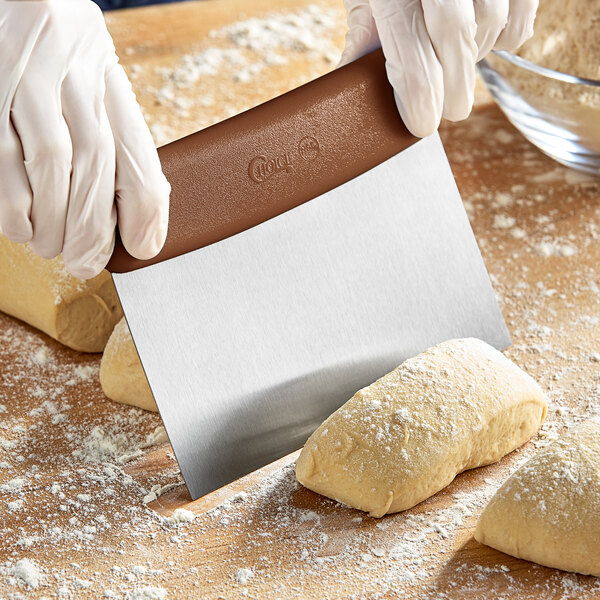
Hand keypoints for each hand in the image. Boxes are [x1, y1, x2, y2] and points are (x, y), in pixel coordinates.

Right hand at [0, 0, 169, 278]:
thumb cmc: (55, 56)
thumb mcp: (94, 84)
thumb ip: (113, 137)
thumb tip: (132, 214)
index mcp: (107, 75)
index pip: (138, 150)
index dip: (145, 209)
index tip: (144, 247)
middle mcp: (72, 72)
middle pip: (95, 163)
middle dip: (93, 226)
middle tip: (87, 263)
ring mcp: (25, 77)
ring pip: (51, 162)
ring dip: (54, 219)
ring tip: (52, 247)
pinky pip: (2, 155)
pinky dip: (14, 201)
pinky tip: (21, 225)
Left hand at [339, 0, 537, 136]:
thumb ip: (363, 40)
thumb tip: (351, 94)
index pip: (412, 53)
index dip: (420, 99)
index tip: (421, 124)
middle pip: (456, 39)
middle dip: (453, 89)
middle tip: (448, 110)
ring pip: (489, 27)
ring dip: (473, 58)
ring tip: (453, 57)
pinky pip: (518, 21)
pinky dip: (504, 38)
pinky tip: (479, 36)